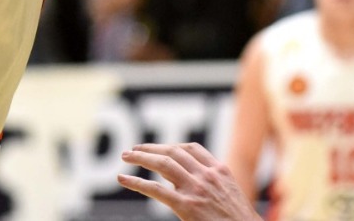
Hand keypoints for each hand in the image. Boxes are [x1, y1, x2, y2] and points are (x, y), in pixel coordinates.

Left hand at [118, 143, 258, 219]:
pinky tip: (123, 179)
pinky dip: (136, 182)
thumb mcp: (230, 196)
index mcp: (220, 171)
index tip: (157, 148)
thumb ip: (212, 185)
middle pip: (173, 151)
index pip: (191, 149)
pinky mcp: (186, 206)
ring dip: (141, 157)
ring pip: (163, 164)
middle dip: (151, 148)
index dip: (171, 146)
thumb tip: (186, 184)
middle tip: (133, 150)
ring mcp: (196, 189)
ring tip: (126, 156)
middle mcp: (207, 175)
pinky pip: (156, 190)